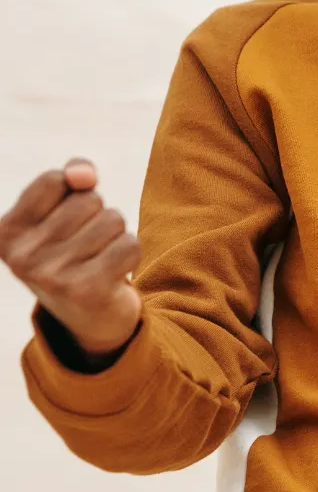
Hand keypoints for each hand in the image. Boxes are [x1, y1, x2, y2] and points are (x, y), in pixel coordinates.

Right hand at [0, 159, 142, 357]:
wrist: (90, 317)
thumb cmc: (73, 253)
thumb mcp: (62, 212)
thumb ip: (72, 180)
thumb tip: (83, 174)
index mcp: (6, 234)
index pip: (55, 180)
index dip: (74, 193)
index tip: (66, 223)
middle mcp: (22, 258)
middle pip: (88, 200)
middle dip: (98, 216)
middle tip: (86, 247)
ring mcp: (53, 277)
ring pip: (113, 220)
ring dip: (115, 235)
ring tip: (99, 259)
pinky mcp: (88, 291)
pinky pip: (130, 244)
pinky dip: (130, 253)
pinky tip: (114, 272)